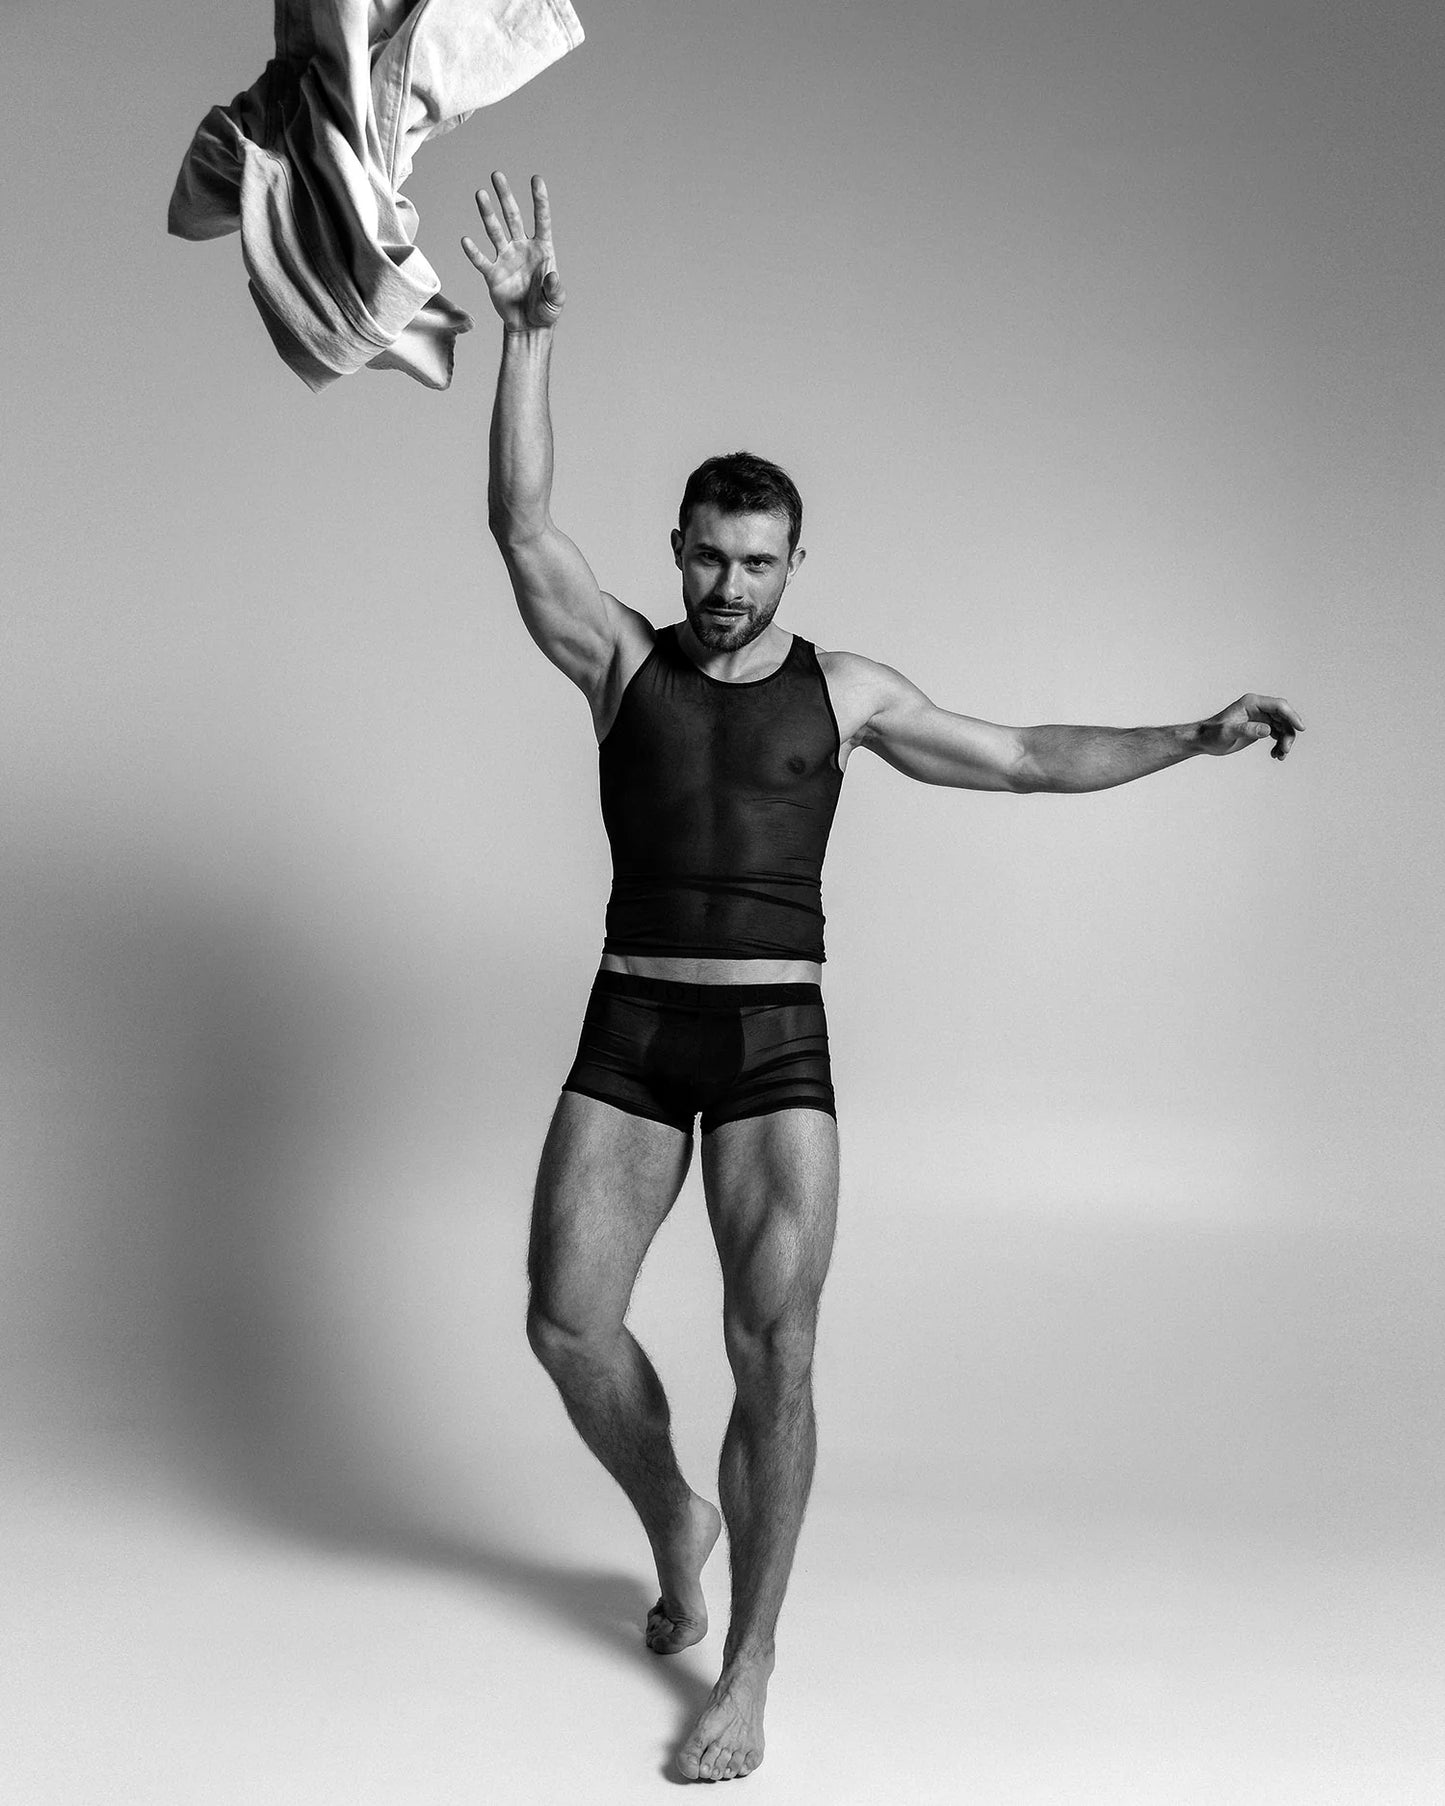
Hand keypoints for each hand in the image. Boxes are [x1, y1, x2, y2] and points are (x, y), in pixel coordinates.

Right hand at [462, 172, 563, 331]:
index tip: (536, 179)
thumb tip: (551, 277)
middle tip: (497, 175)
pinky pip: (481, 261)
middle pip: (513, 217)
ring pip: (495, 231)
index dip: (539, 200)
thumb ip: (555, 289)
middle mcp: (522, 248)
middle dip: (505, 196)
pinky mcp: (493, 274)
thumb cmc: (546, 311)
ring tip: (480, 193)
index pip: (541, 220)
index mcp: (542, 250)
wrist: (529, 326)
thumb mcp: (556, 301)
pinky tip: (466, 240)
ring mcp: (506, 259)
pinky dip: (474, 252)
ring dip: (488, 213)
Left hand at [1196, 693, 1304, 760]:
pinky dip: (1279, 744)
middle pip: (1284, 717)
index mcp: (1252, 703)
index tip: (1300, 729)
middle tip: (1285, 750)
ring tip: (1280, 756)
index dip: (1292, 716)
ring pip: (1282, 727)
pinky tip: (1275, 755)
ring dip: (1285, 741)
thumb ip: (1246, 730)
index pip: (1279, 706)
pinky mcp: (1259, 727)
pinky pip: (1277, 733)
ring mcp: (1260, 717)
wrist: (1204, 741)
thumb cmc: (1212, 734)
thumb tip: (1267, 730)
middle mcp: (1258, 708)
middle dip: (1289, 733)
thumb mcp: (1228, 732)